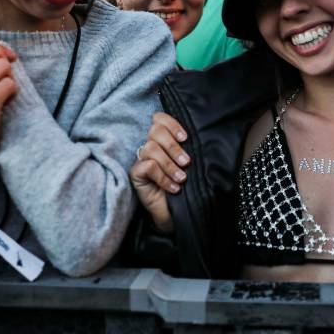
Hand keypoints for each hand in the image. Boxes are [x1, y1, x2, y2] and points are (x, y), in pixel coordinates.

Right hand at [128, 112, 190, 232]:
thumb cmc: (185, 187)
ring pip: (151, 148)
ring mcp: (141, 160)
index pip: (160, 119)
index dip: (172, 124)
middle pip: (155, 130)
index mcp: (164, 140)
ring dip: (170, 164)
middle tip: (186, 162)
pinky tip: (173, 188)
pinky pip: (148, 166)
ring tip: (181, 179)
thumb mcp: (190, 165)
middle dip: (173, 146)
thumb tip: (198, 135)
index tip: (185, 138)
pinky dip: (163, 177)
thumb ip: (188, 148)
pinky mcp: (135, 174)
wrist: (177, 213)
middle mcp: (150, 147)